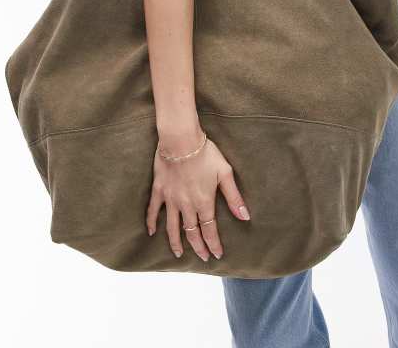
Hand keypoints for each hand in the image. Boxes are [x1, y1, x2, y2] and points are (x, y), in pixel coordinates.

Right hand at [146, 125, 250, 260]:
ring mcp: (170, 198)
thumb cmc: (205, 153)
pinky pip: (153, 210)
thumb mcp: (225, 173)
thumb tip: (245, 217)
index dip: (213, 244)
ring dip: (175, 242)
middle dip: (198, 247)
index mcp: (204, 201)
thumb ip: (234, 197)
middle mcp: (186, 204)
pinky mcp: (159, 190)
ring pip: (172, 226)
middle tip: (202, 257)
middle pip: (192, 231)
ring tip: (178, 254)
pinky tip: (151, 232)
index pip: (209, 229)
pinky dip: (151, 222)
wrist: (180, 139)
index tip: (216, 254)